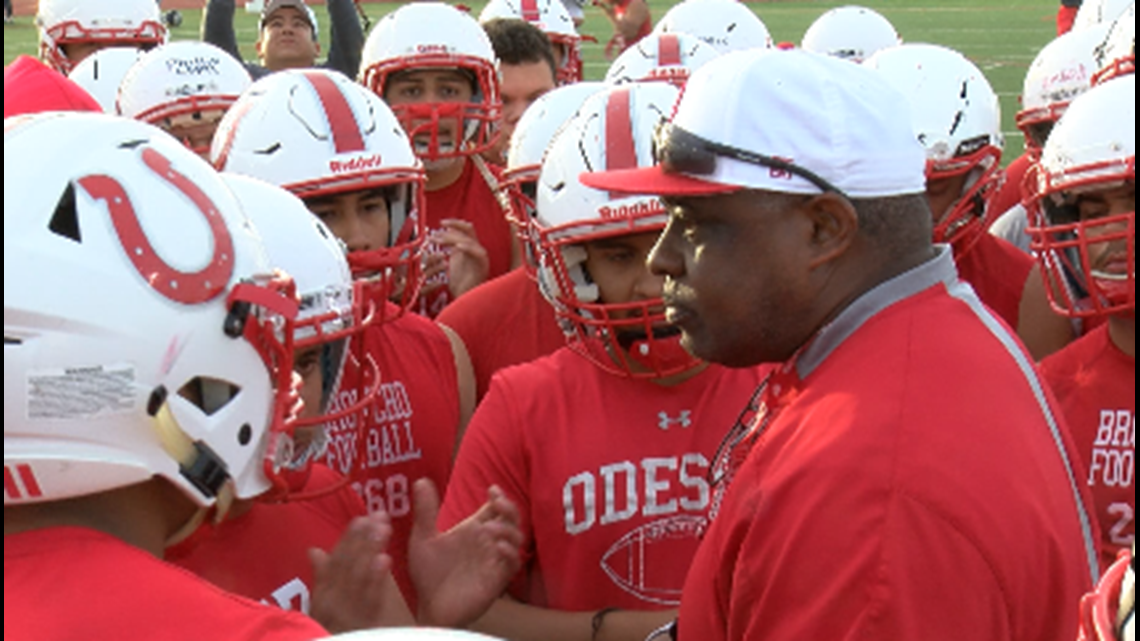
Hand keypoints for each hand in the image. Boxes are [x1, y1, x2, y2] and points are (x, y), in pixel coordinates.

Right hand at [309, 511, 410, 632]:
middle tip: (377, 516)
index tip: (361, 518)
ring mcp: (344, 616)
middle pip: (346, 566)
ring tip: (383, 529)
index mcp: (322, 599)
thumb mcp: (325, 609)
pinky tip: (384, 560)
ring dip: (369, 550)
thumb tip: (314, 550)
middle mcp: (330, 604)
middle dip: (362, 539)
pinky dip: (374, 578)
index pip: (335, 563)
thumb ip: (322, 578)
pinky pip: (367, 600)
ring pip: (357, 577)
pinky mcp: (360, 627)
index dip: (348, 539)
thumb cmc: (332, 633)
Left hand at [408, 479, 524, 628]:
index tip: (492, 489)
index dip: (499, 496)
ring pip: (516, 539)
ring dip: (508, 530)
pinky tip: (496, 548)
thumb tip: (421, 480)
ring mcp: (493, 560)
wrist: (429, 606)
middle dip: (509, 508)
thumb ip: (425, 511)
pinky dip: (509, 553)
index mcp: (473, 530)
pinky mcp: (496, 579)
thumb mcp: (423, 538)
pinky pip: (512, 564)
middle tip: (498, 502)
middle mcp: (486, 542)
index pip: (495, 508)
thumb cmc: (428, 574)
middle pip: (511, 519)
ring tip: (491, 529)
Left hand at [435, 219, 490, 298]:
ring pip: (468, 239)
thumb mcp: (450, 261)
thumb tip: (438, 235)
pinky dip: (468, 247)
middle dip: (450, 231)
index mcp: (470, 247)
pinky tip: (457, 247)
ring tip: (439, 241)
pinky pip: (477, 252)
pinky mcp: (483, 264)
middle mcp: (477, 249)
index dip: (454, 224)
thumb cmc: (458, 284)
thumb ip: (448, 249)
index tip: (441, 223)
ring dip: (453, 238)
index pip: (465, 229)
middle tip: (435, 236)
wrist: (465, 299)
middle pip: (466, 231)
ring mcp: (481, 256)